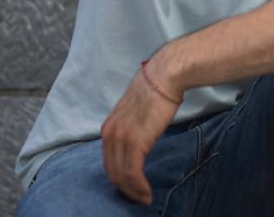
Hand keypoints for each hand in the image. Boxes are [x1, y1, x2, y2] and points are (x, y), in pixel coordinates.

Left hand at [100, 60, 182, 204]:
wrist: (164, 76)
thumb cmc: (157, 90)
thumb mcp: (137, 111)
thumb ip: (133, 127)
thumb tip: (140, 138)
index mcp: (109, 127)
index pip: (109, 160)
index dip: (119, 177)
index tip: (132, 186)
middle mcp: (109, 134)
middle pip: (111, 171)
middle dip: (124, 188)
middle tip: (139, 198)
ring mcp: (120, 138)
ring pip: (120, 175)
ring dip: (132, 191)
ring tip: (144, 198)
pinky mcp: (134, 142)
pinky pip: (132, 172)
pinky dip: (138, 186)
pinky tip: (147, 192)